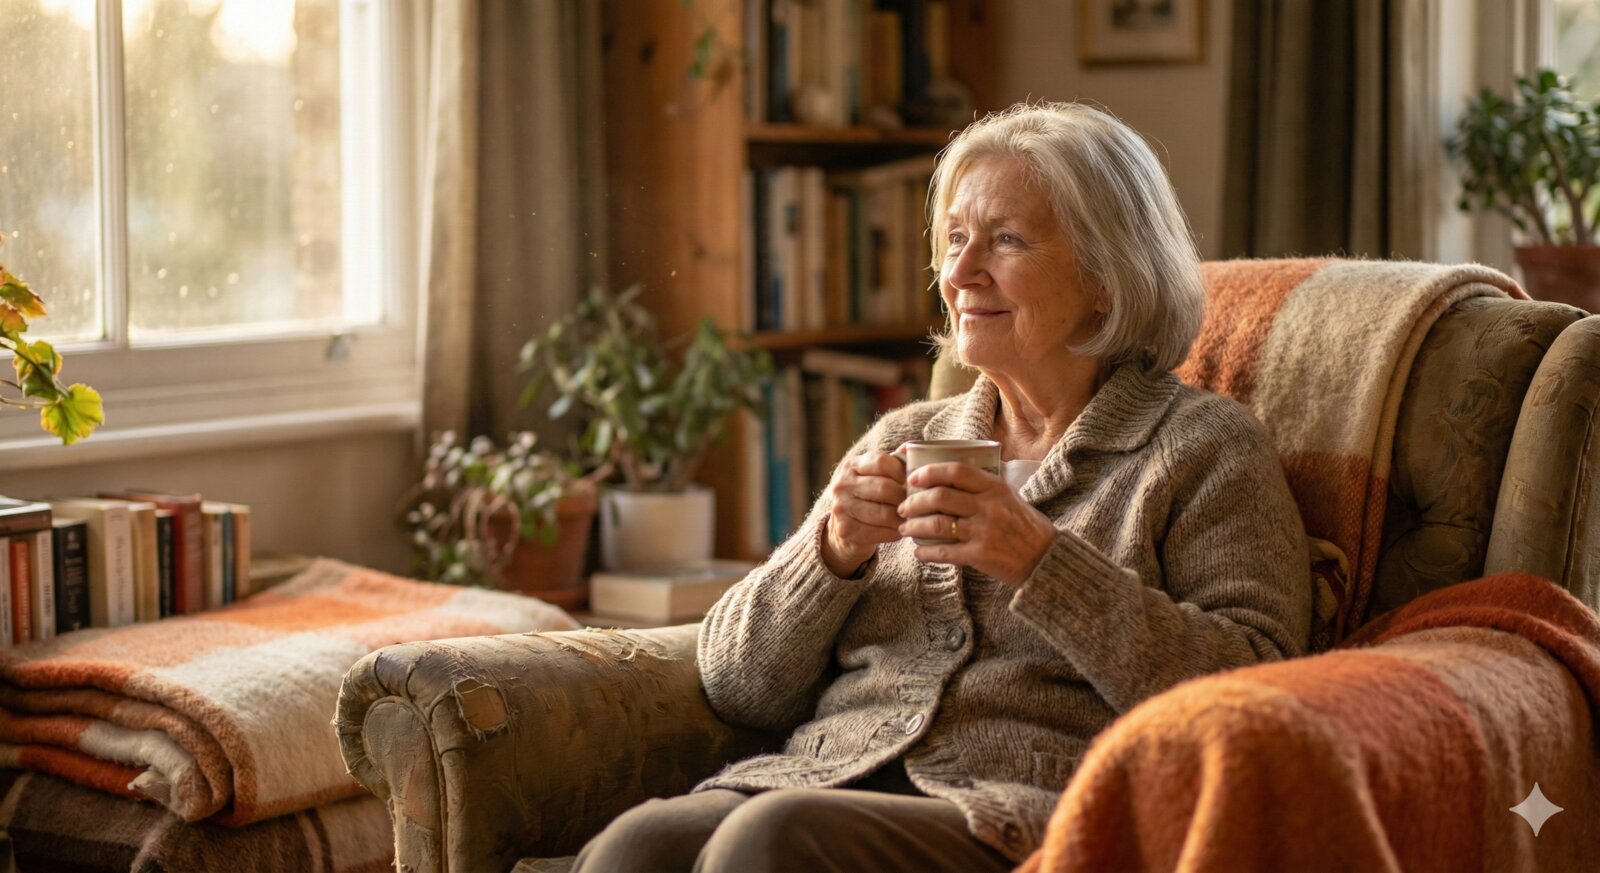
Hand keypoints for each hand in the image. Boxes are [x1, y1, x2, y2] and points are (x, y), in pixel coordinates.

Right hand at [821, 451, 906, 576]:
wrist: (843, 529)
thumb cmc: (867, 497)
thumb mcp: (874, 475)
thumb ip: (892, 462)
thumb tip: (911, 448)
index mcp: (851, 466)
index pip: (881, 461)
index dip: (902, 471)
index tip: (913, 481)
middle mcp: (842, 485)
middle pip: (884, 488)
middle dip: (904, 497)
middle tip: (917, 503)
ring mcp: (842, 508)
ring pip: (884, 513)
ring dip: (902, 517)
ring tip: (911, 517)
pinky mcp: (846, 531)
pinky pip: (880, 533)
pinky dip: (895, 532)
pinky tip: (900, 530)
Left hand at [898, 462, 1055, 585]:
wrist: (1045, 559)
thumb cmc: (1025, 526)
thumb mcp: (1009, 497)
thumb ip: (983, 488)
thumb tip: (947, 479)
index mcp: (995, 488)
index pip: (957, 471)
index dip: (930, 471)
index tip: (913, 478)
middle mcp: (989, 506)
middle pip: (940, 496)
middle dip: (914, 502)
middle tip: (903, 507)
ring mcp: (984, 531)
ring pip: (938, 523)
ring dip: (915, 526)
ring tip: (905, 529)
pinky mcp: (981, 555)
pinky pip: (945, 552)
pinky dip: (926, 552)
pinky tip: (918, 552)